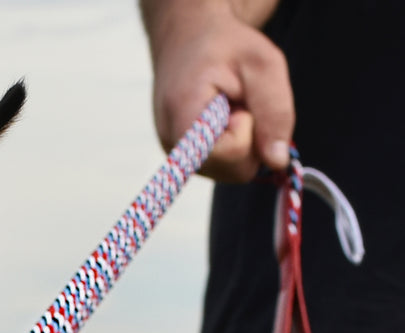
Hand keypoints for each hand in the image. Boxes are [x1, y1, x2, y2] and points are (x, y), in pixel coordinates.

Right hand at [143, 0, 293, 182]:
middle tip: (239, 103)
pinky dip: (234, 146)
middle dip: (250, 138)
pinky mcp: (183, 161)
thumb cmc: (226, 48)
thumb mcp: (263, 64)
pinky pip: (223, 167)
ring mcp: (175, 156)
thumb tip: (278, 161)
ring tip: (230, 109)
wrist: (188, 42)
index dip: (247, 131)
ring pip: (230, 172)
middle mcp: (172, 145)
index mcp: (183, 115)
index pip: (227, 153)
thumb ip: (275, 111)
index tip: (241, 104)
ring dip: (244, 142)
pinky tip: (223, 120)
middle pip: (231, 170)